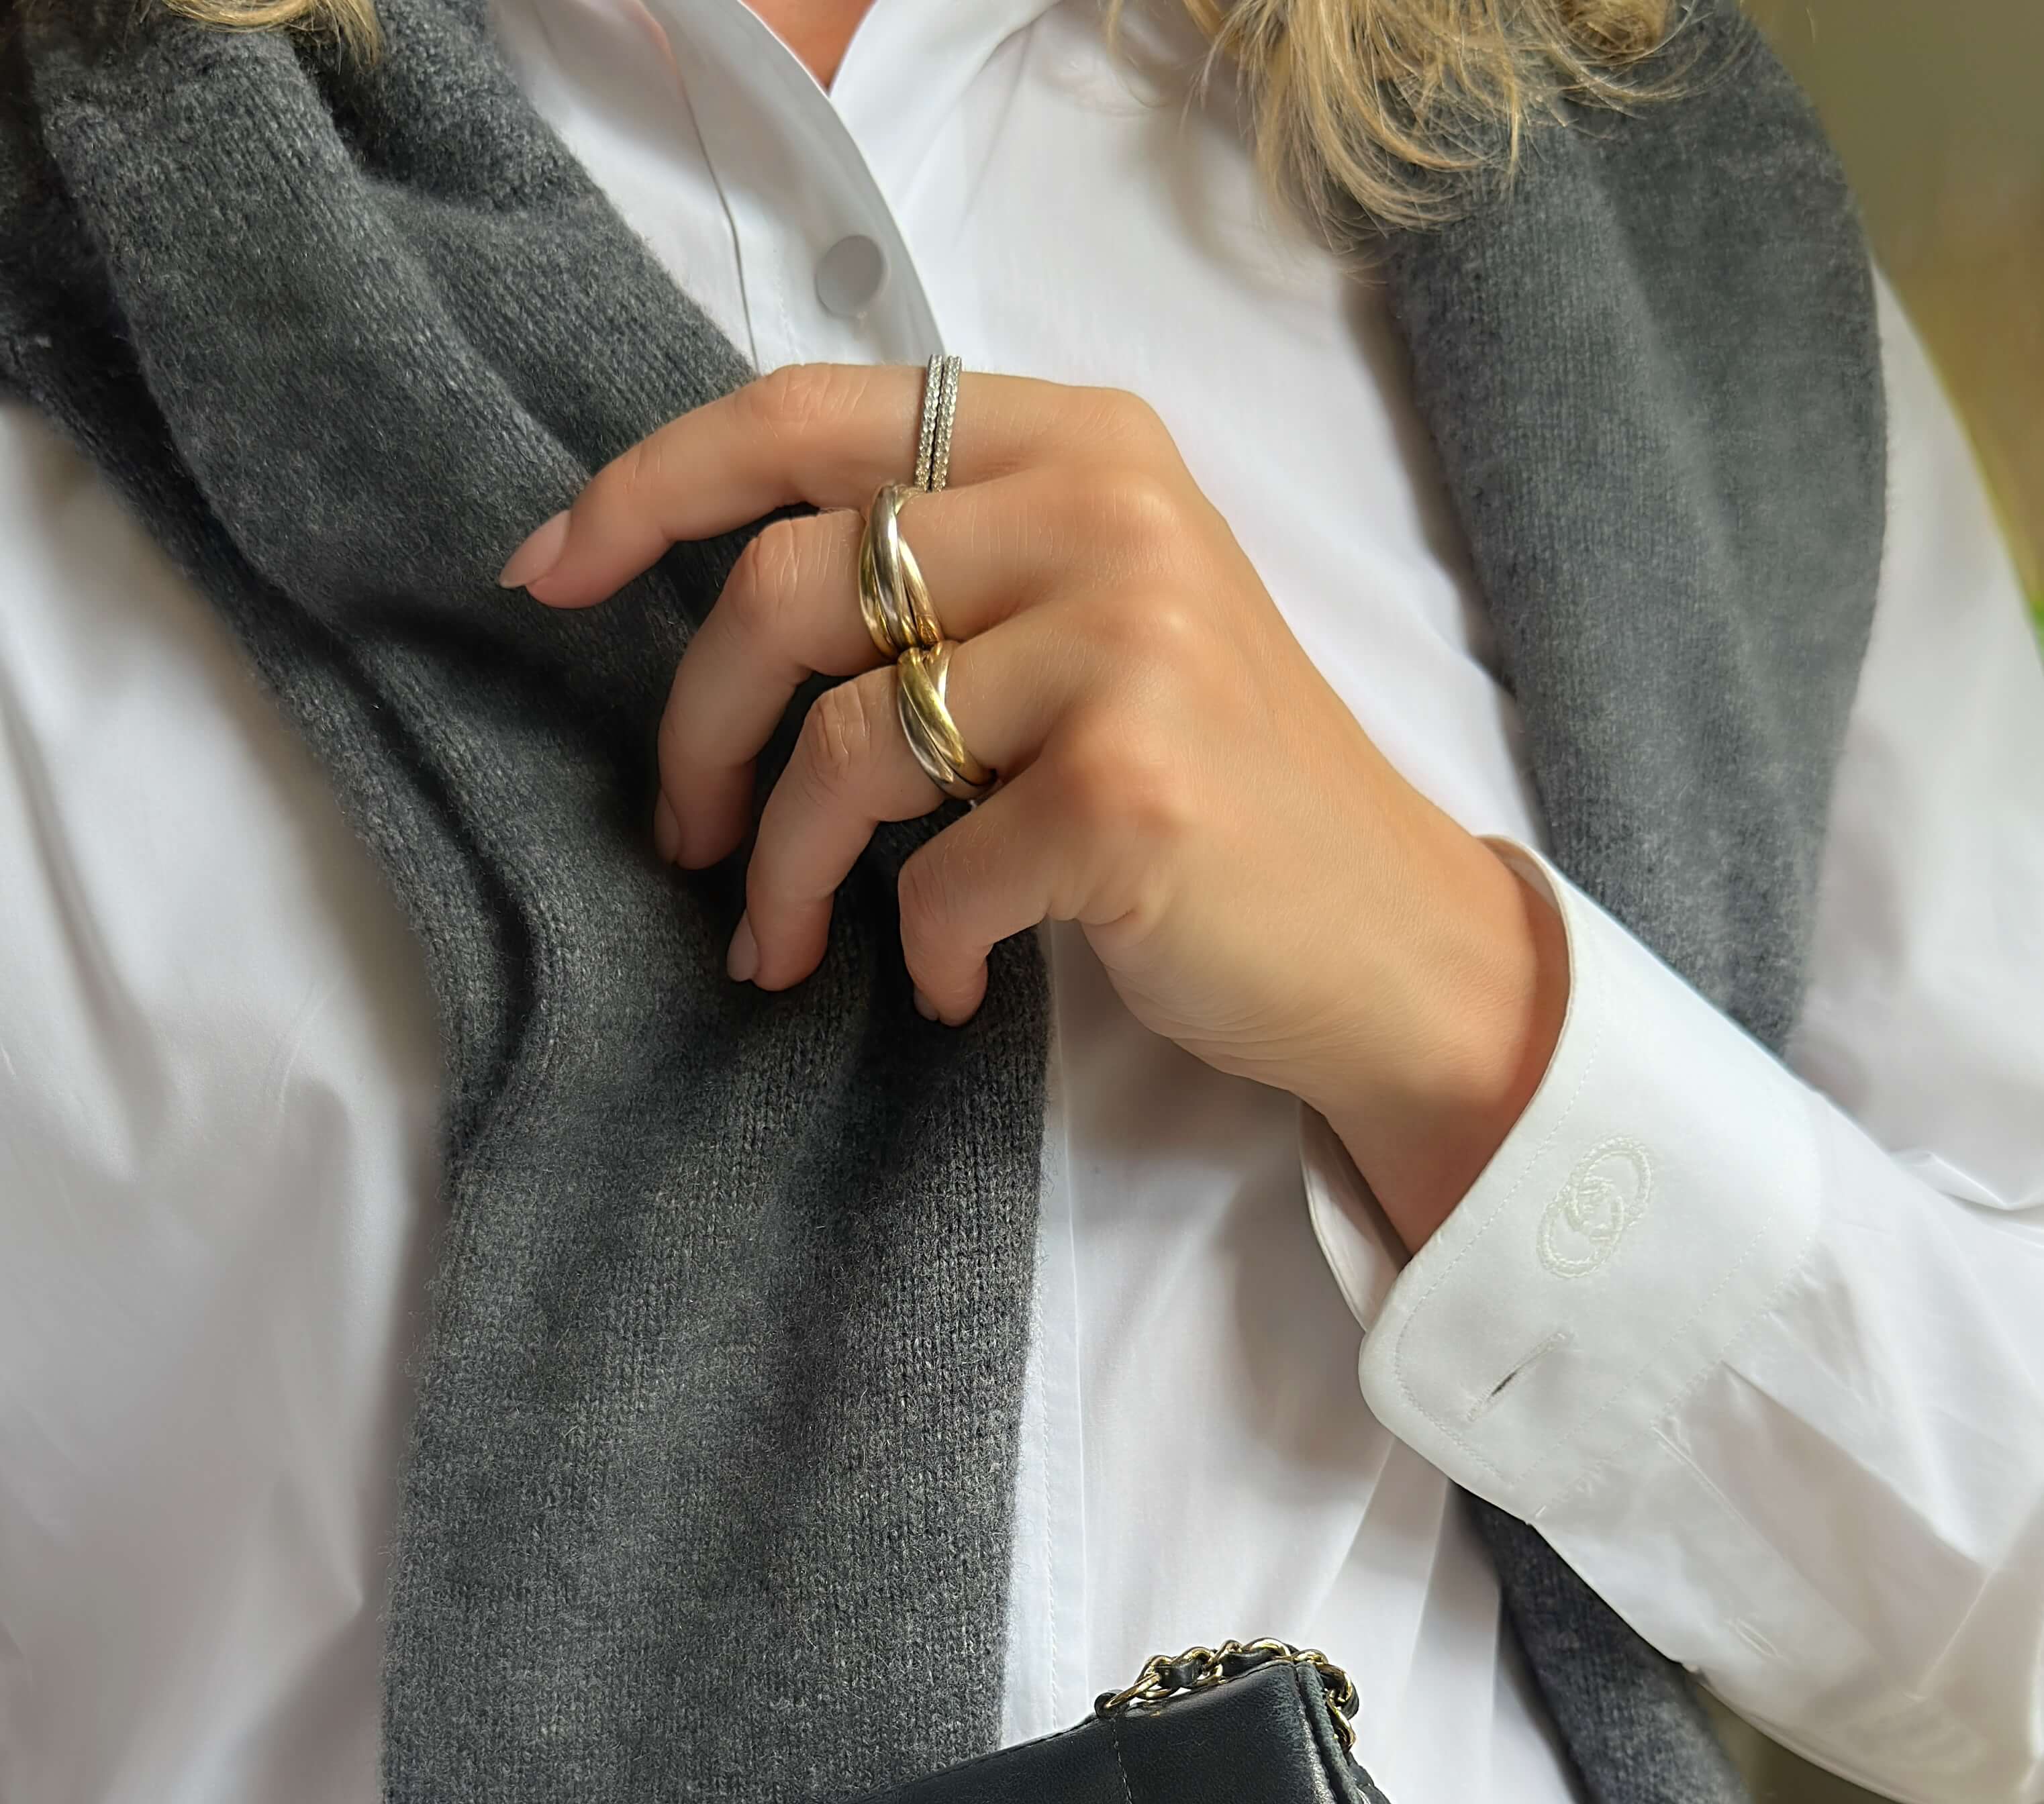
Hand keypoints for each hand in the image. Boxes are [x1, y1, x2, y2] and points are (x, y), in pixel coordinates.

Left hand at [498, 365, 1566, 1246]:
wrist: (1389, 940)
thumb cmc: (1223, 790)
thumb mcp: (1098, 625)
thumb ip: (952, 571)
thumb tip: (727, 612)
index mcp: (1083, 445)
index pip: (806, 416)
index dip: (650, 487)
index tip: (552, 572)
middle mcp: (1108, 515)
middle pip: (788, 588)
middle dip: (694, 732)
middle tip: (686, 837)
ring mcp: (1128, 646)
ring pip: (841, 749)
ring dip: (779, 873)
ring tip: (782, 945)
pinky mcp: (1130, 790)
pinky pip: (931, 879)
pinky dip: (916, 953)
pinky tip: (953, 981)